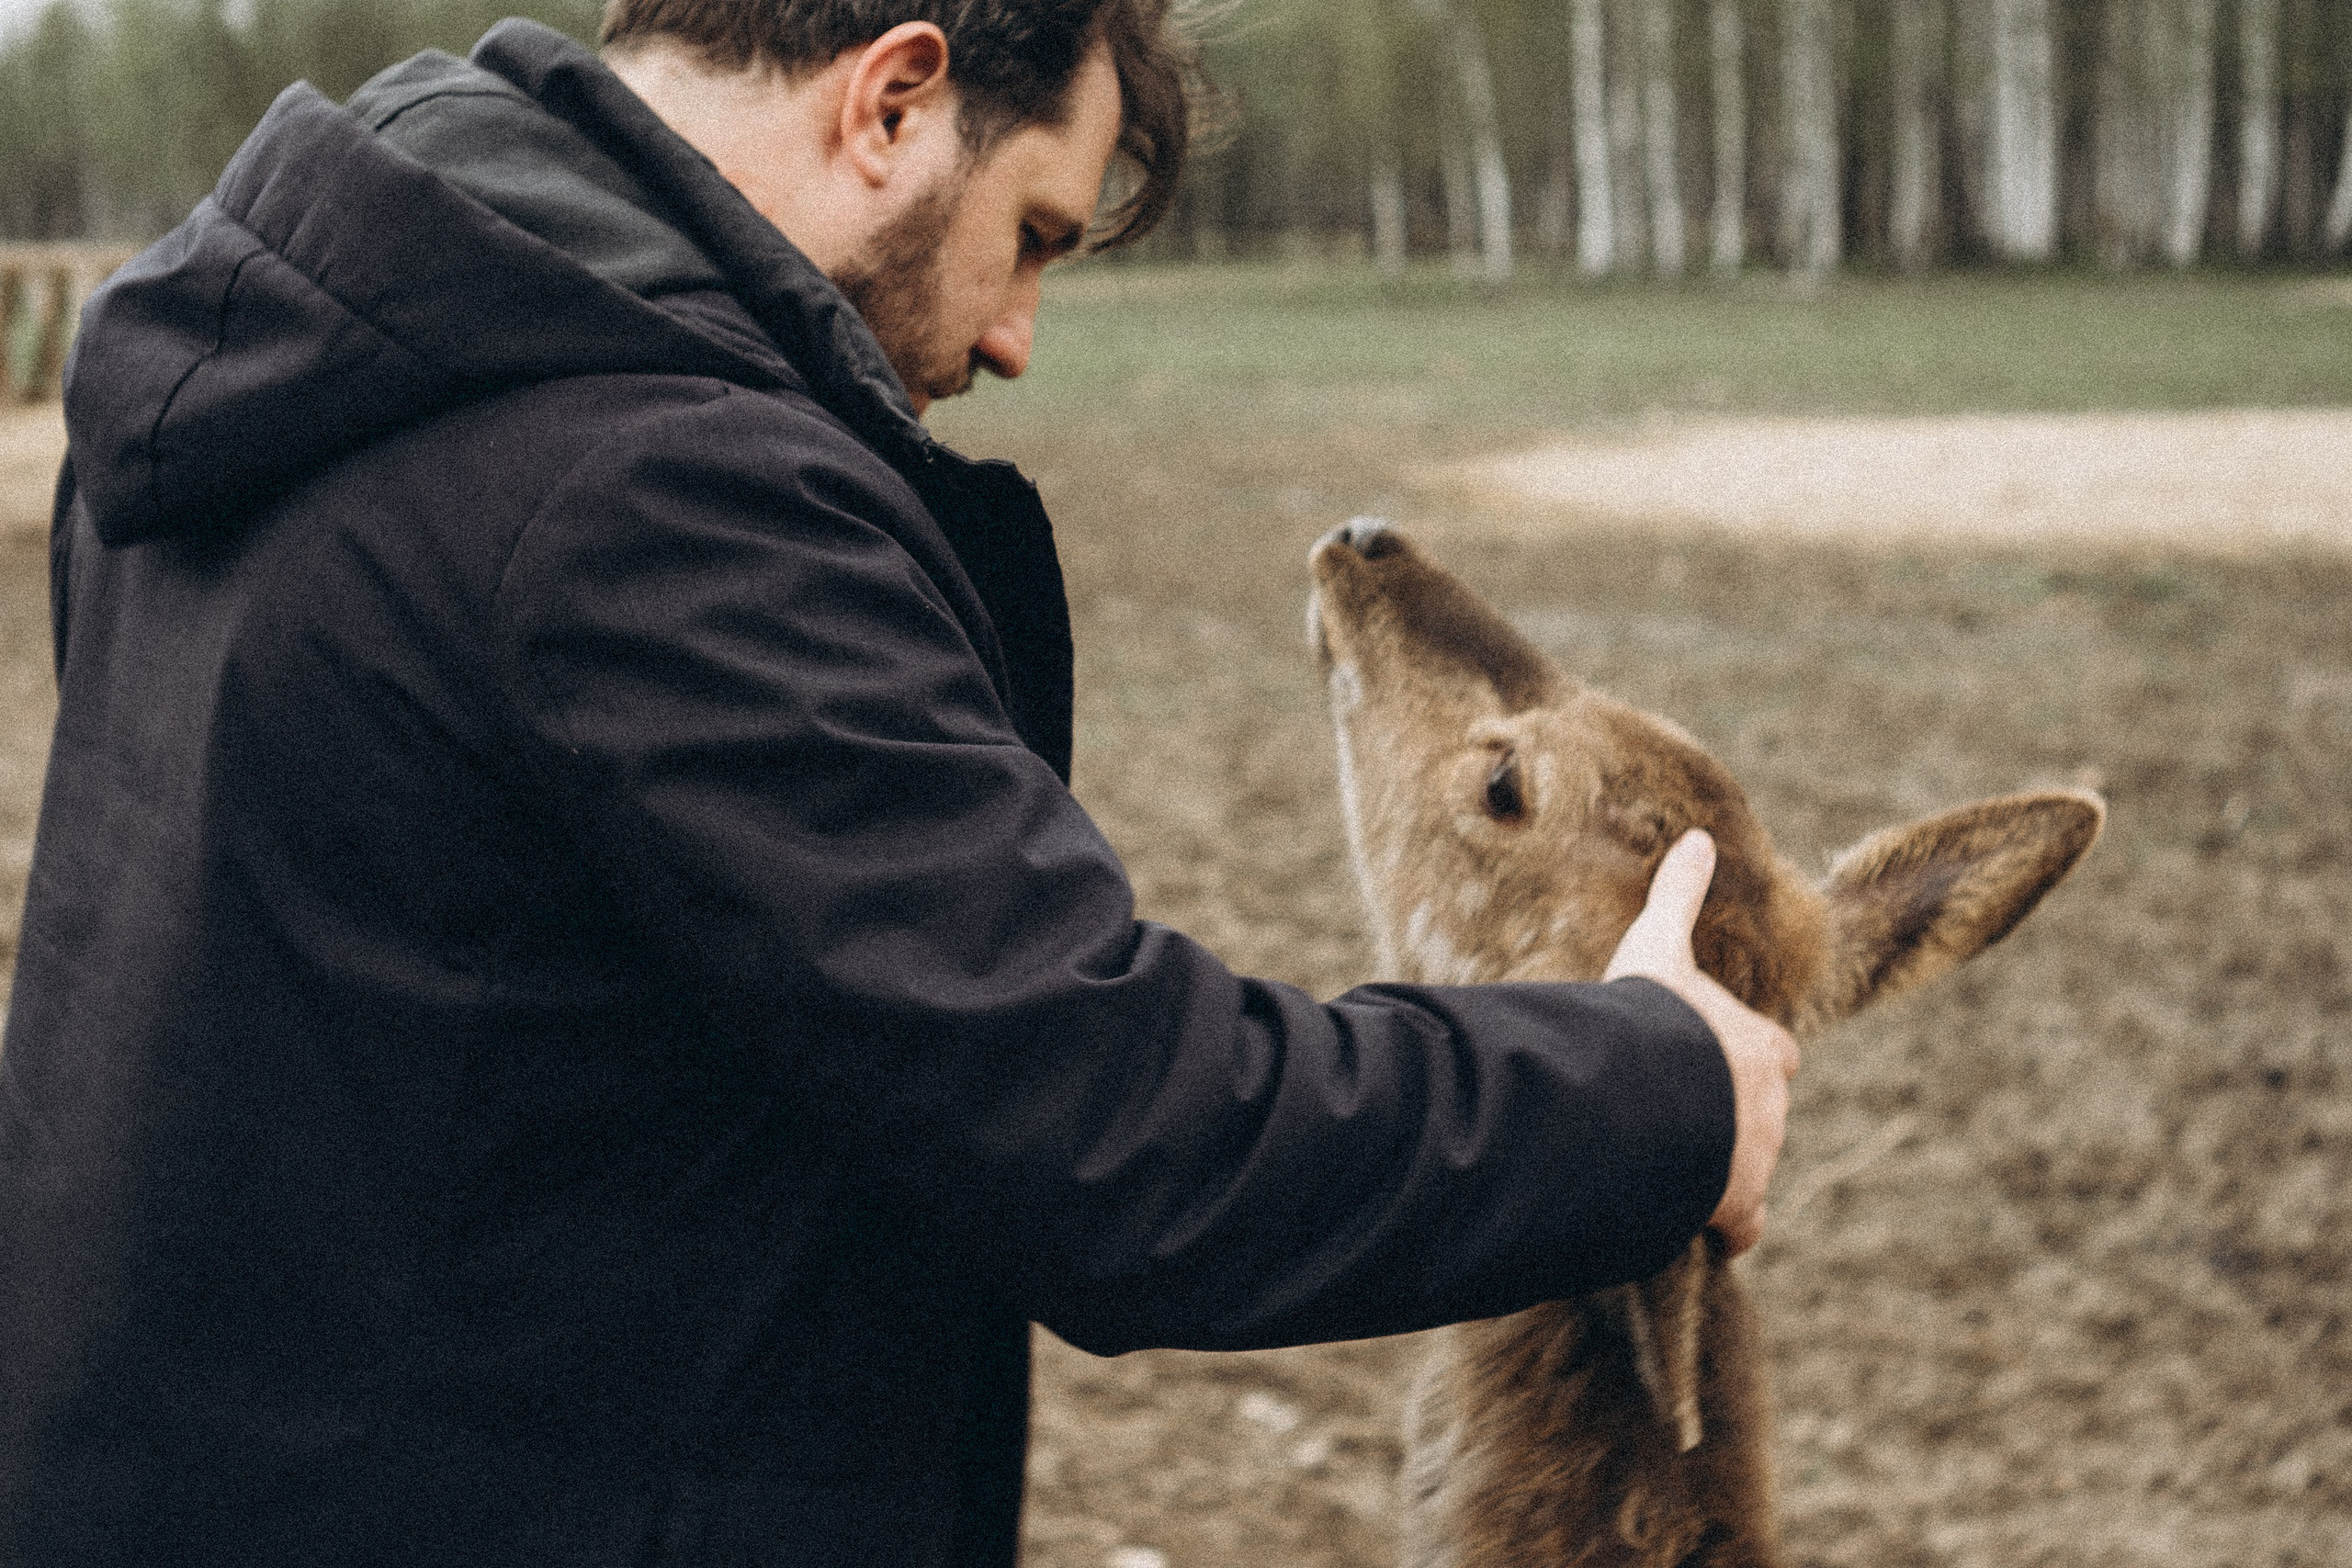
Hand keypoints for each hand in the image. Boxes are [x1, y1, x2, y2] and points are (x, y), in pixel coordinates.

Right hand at [1604, 830, 1800, 1255]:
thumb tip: (1696, 834)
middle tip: (1681, 1116)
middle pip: (1761, 1114)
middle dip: (1731, 1117)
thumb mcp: (1659, 947)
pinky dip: (1726, 1228)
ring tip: (1668, 1166)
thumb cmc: (1652, 1018)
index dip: (1743, 1059)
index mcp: (1763, 1044)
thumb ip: (1678, 894)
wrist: (1646, 1093)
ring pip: (1750, 1168)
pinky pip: (1744, 1226)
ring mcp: (1760, 1158)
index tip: (1710, 1063)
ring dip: (1720, 1169)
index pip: (1774, 1054)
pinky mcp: (1738, 1206)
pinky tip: (1693, 1224)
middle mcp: (1772, 1103)